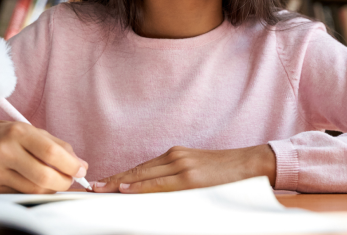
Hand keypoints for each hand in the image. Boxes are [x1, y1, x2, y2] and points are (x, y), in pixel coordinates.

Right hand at [0, 120, 87, 193]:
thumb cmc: (4, 136)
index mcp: (18, 133)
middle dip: (64, 181)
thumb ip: (58, 146)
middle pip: (44, 176)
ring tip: (53, 180)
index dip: (71, 165)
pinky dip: (34, 192)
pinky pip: (20, 195)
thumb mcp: (31, 131)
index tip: (81, 170)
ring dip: (51, 189)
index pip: (52, 153)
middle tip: (70, 179)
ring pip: (34, 190)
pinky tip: (35, 184)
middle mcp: (4, 152)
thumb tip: (81, 165)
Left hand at [92, 144, 275, 193]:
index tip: (102, 183)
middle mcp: (176, 158)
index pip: (141, 168)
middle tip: (93, 188)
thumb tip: (150, 190)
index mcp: (176, 155)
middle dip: (114, 180)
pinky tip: (126, 191)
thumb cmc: (227, 171)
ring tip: (102, 191)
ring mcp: (183, 167)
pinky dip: (140, 187)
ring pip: (144, 177)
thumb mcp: (197, 169)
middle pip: (137, 171)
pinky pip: (160, 185)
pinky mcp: (191, 179)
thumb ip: (175, 176)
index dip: (119, 176)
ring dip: (121, 184)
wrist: (252, 164)